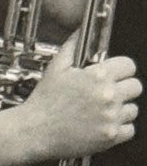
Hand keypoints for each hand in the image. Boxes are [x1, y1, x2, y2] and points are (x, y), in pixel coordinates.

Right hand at [18, 37, 139, 159]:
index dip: (121, 71)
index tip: (113, 78)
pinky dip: (120, 130)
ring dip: (121, 111)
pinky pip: (129, 130)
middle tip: (107, 97)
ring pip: (133, 110)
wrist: (31, 133)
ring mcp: (109, 117)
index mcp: (98, 76)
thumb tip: (80, 29)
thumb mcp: (55, 68)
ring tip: (103, 114)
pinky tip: (105, 127)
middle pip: (135, 87)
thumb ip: (73, 46)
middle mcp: (107, 96)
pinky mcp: (108, 137)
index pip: (129, 66)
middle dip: (123, 91)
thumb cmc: (42, 103)